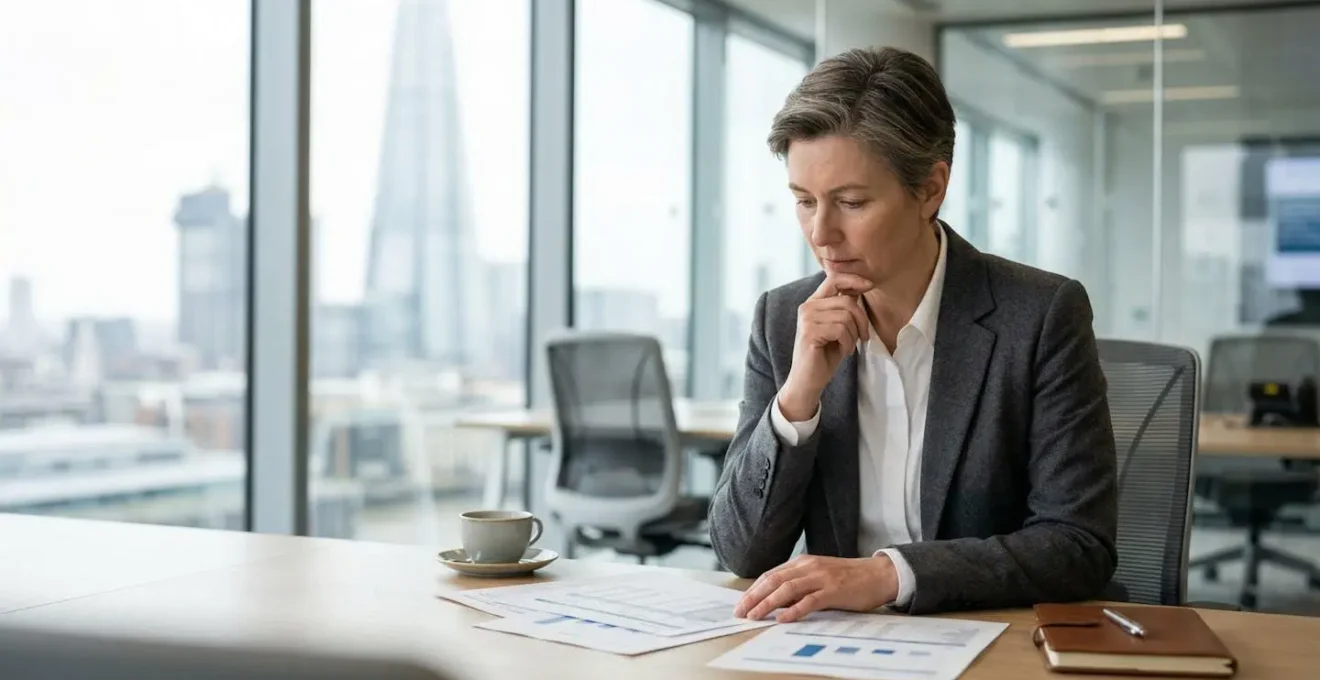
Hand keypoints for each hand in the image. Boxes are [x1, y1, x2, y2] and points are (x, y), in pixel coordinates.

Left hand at [734, 554, 898, 622]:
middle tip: (741, 612)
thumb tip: (776, 600)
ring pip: (787, 589)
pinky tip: (783, 618)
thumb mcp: (819, 576)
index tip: (741, 603)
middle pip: (774, 580)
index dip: (754, 589)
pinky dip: (794, 610)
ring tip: (755, 616)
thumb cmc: (848, 578)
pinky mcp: (834, 590)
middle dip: (754, 597)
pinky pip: (810, 601)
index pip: (771, 575)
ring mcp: (821, 578)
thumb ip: (799, 584)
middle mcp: (809, 567)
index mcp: (803, 562)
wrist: (879, 574)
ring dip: (768, 603)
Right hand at [779, 273, 873, 419]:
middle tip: (864, 337)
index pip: (834, 279)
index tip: (869, 285)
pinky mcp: (809, 332)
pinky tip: (843, 351)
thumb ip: (844, 308)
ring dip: (854, 335)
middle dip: (862, 320)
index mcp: (813, 303)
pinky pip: (841, 329)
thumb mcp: (838, 328)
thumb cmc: (825, 355)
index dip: (854, 279)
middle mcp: (807, 307)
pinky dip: (848, 343)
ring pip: (846, 316)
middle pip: (847, 301)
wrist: (808, 380)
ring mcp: (807, 319)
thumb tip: (859, 289)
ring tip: (848, 346)